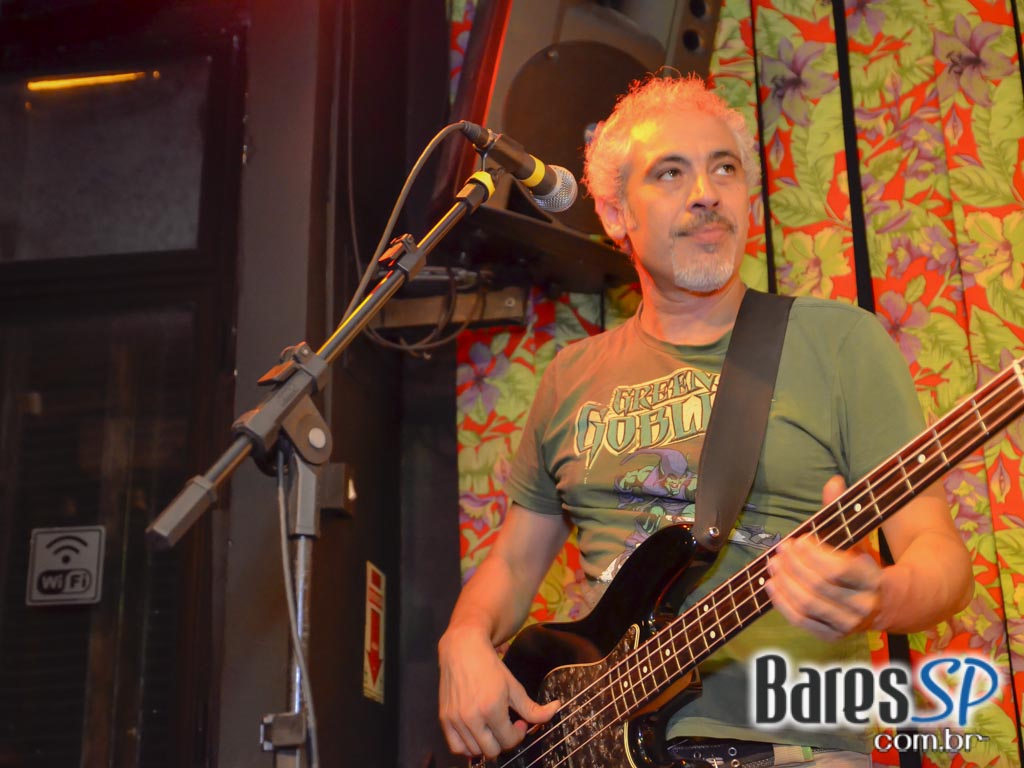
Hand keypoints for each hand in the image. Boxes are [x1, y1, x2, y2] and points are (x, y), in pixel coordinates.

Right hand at [438, 626, 559, 758]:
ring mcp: (456, 719)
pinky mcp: (444, 719)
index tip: (518, 722)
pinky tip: (475, 734)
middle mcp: (472, 717)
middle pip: (492, 750)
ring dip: (486, 743)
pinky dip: (467, 746)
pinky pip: (456, 747)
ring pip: (475, 751)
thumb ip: (533, 707)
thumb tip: (556, 710)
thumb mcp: (514, 686)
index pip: (508, 740)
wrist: (462, 650)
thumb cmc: (489, 666)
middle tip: (505, 725)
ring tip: (490, 727)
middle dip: (503, 740)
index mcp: (491, 709)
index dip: (518, 734)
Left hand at [765, 475, 882, 640]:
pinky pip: (803, 622)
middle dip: (795, 565)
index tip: (799, 539)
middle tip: (781, 548)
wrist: (898, 604)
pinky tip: (771, 586)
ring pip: (809, 604)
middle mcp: (864, 608)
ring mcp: (848, 625)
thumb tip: (833, 480)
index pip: (839, 570)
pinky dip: (783, 604)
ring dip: (786, 582)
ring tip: (773, 563)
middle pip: (819, 587)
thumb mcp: (861, 538)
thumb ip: (844, 512)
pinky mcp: (833, 635)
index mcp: (876, 582)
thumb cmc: (870, 566)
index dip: (814, 555)